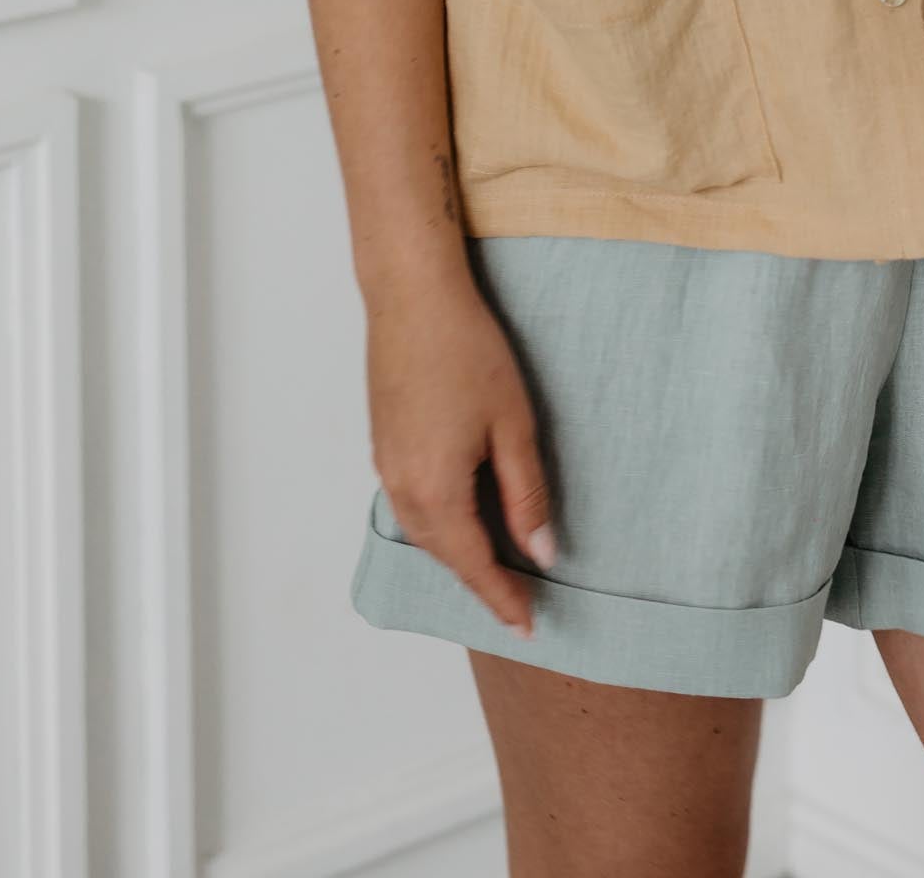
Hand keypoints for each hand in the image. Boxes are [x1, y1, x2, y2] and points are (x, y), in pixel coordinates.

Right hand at [365, 263, 555, 634]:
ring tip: (495, 568)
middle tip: (518, 603)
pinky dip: (439, 524)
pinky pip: (411, 505)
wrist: (412, 296)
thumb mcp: (512, 426)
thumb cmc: (467, 352)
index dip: (503, 599)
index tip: (529, 627)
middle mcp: (401, 489)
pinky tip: (461, 516)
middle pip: (444, 555)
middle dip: (480, 583)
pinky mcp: (383, 444)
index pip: (474, 566)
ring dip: (458, 554)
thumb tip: (540, 553)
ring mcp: (385, 466)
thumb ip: (525, 496)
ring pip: (424, 532)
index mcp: (435, 492)